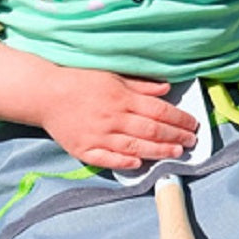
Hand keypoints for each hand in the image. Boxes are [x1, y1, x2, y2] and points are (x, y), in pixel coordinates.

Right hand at [37, 67, 198, 169]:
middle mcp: (112, 118)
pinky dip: (125, 162)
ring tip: (176, 153)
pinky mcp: (83, 149)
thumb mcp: (113, 75)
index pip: (159, 111)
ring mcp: (98, 136)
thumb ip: (141, 84)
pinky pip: (108, 159)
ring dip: (158, 151)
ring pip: (135, 146)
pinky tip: (140, 163)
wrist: (45, 94)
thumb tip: (167, 88)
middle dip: (175, 136)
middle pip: (151, 130)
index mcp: (121, 98)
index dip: (179, 119)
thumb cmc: (81, 81)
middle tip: (192, 140)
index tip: (192, 123)